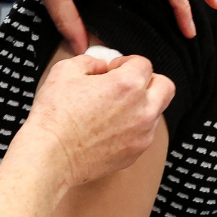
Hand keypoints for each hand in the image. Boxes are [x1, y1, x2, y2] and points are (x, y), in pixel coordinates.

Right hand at [23, 52, 174, 187]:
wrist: (51, 155)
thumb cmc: (55, 115)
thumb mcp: (65, 71)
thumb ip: (90, 61)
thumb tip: (101, 66)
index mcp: (127, 85)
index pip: (144, 63)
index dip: (126, 62)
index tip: (113, 69)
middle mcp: (142, 109)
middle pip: (165, 86)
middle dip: (148, 81)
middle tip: (127, 84)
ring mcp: (142, 134)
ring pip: (156, 112)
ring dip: (142, 105)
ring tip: (114, 108)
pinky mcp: (135, 153)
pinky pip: (145, 133)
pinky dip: (134, 127)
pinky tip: (109, 127)